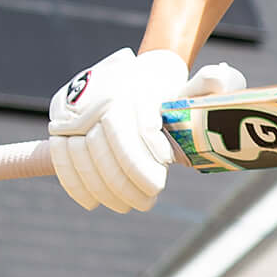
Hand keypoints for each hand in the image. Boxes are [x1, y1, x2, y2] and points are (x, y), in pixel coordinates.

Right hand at [47, 52, 243, 212]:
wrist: (138, 72)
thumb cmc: (169, 89)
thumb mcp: (190, 85)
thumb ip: (209, 85)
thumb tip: (217, 80)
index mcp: (129, 86)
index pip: (129, 130)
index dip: (141, 162)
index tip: (158, 183)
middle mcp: (97, 94)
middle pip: (105, 146)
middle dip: (125, 182)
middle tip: (146, 202)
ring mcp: (73, 108)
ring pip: (82, 155)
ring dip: (104, 188)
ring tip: (126, 204)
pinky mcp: (59, 122)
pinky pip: (62, 157)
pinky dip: (75, 183)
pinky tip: (93, 202)